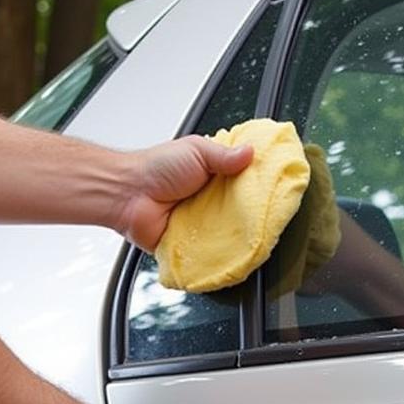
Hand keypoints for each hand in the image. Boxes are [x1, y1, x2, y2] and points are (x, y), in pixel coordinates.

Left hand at [118, 136, 253, 250]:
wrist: (128, 195)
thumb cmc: (155, 169)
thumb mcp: (195, 150)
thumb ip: (224, 154)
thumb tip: (250, 152)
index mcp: (213, 176)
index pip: (243, 184)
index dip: (257, 188)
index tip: (274, 191)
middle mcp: (210, 201)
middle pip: (240, 211)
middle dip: (251, 214)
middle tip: (265, 216)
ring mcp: (202, 224)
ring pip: (228, 234)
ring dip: (237, 235)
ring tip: (254, 236)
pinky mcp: (192, 245)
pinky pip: (211, 253)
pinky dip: (219, 254)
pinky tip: (232, 253)